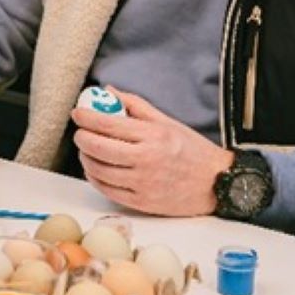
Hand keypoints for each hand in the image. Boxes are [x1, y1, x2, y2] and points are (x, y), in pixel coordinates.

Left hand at [71, 87, 233, 216]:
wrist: (217, 183)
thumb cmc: (192, 150)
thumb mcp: (166, 122)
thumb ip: (135, 106)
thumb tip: (108, 92)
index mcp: (153, 136)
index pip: (108, 124)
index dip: (86, 117)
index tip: (77, 113)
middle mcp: (146, 160)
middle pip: (98, 148)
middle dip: (81, 138)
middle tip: (80, 132)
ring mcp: (143, 183)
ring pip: (98, 171)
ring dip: (85, 158)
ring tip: (87, 150)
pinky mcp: (142, 202)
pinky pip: (107, 190)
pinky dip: (95, 178)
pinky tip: (95, 169)